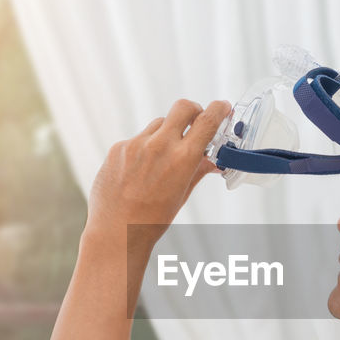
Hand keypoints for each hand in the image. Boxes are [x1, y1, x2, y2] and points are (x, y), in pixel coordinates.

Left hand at [86, 98, 231, 245]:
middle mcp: (160, 145)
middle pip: (183, 107)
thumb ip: (197, 170)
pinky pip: (137, 140)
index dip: (218, 109)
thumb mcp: (182, 194)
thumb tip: (211, 160)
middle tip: (194, 121)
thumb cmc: (152, 219)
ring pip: (159, 124)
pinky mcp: (118, 148)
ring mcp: (136, 144)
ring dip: (166, 134)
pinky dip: (144, 149)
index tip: (222, 107)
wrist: (117, 232)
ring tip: (160, 162)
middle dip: (193, 110)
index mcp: (183, 158)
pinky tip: (138, 173)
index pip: (207, 120)